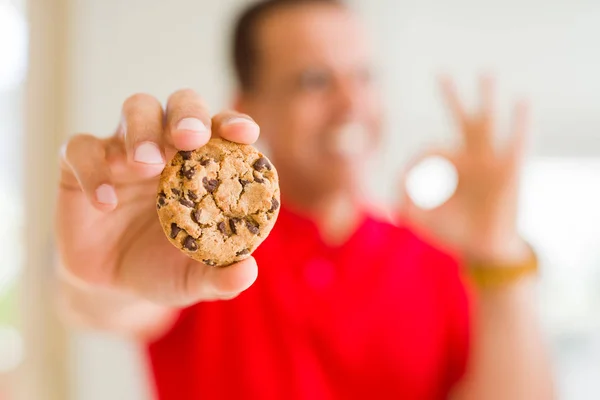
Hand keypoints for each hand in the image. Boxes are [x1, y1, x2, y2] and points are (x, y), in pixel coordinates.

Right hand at [57, 89, 260, 305]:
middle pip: (181, 103)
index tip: (244, 134)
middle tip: (190, 137)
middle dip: (188, 114)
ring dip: (143, 131)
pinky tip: (105, 204)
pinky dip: (93, 171)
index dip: (234, 124)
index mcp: (204, 165)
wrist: (112, 286)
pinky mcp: (80, 165)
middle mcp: (167, 147)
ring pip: (135, 110)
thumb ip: (221, 277)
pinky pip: (81, 150)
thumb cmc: (164, 268)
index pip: (223, 130)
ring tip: (147, 164)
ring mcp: (124, 151)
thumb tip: (247, 273)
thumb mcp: (193, 279)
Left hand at [400, 76, 529, 262]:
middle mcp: (467, 157)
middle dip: (449, 97)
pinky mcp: (509, 170)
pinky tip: (521, 100)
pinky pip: (515, 142)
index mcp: (445, 165)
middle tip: (440, 73)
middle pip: (457, 119)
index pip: (427, 149)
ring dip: (485, 97)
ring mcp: (489, 161)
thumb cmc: (451, 229)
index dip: (416, 167)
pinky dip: (519, 122)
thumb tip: (392, 198)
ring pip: (486, 122)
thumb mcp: (421, 218)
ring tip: (485, 71)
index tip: (415, 188)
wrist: (484, 248)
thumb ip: (404, 206)